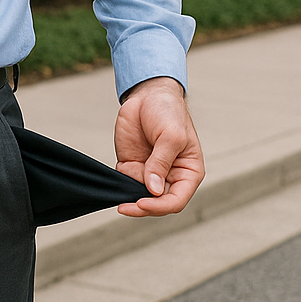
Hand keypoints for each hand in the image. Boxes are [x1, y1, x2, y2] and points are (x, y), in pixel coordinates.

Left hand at [114, 76, 204, 217]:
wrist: (147, 94)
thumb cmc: (168, 112)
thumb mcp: (171, 136)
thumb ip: (161, 162)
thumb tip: (154, 189)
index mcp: (188, 172)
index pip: (177, 199)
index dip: (160, 205)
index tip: (143, 202)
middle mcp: (170, 176)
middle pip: (158, 202)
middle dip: (143, 207)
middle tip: (126, 207)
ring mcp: (150, 171)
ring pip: (141, 196)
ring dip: (131, 200)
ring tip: (120, 201)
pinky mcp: (132, 164)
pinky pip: (126, 182)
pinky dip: (120, 187)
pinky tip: (115, 186)